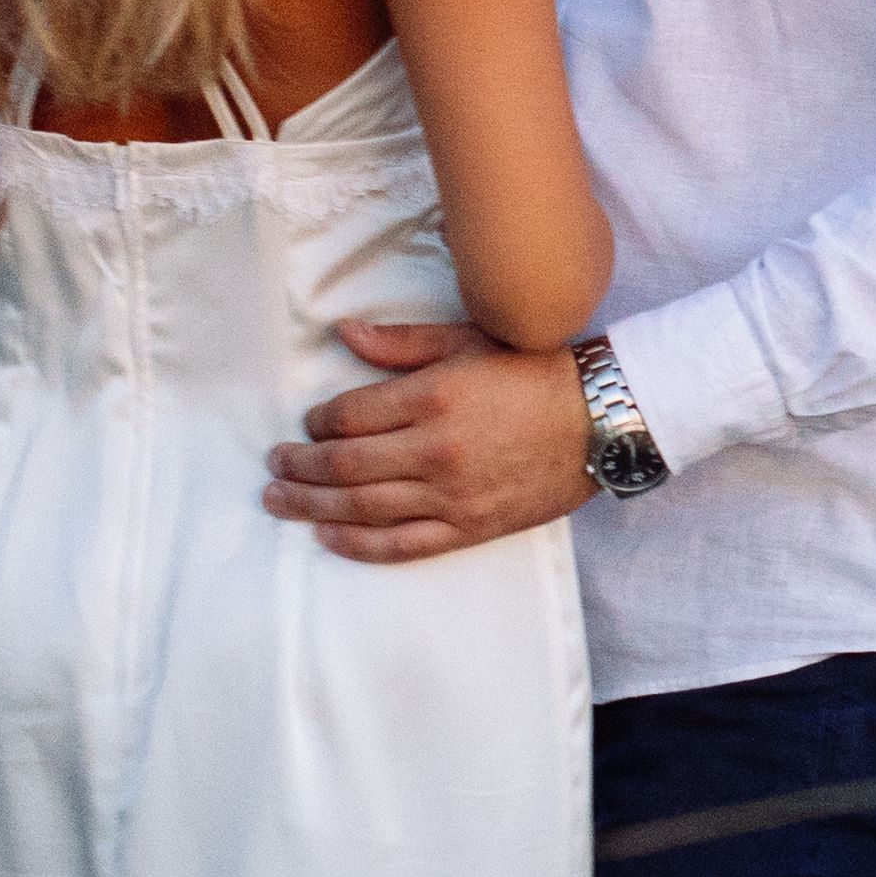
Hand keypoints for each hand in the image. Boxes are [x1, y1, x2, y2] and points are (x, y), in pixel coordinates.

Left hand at [269, 321, 591, 559]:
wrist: (602, 419)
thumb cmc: (534, 372)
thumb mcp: (468, 340)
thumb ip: (402, 343)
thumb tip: (343, 333)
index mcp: (433, 397)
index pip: (349, 415)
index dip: (317, 421)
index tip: (307, 423)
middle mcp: (435, 450)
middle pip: (344, 465)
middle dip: (298, 465)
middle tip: (273, 465)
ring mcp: (451, 494)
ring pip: (362, 507)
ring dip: (311, 505)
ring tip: (280, 499)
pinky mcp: (469, 527)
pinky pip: (401, 544)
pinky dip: (358, 544)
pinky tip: (327, 536)